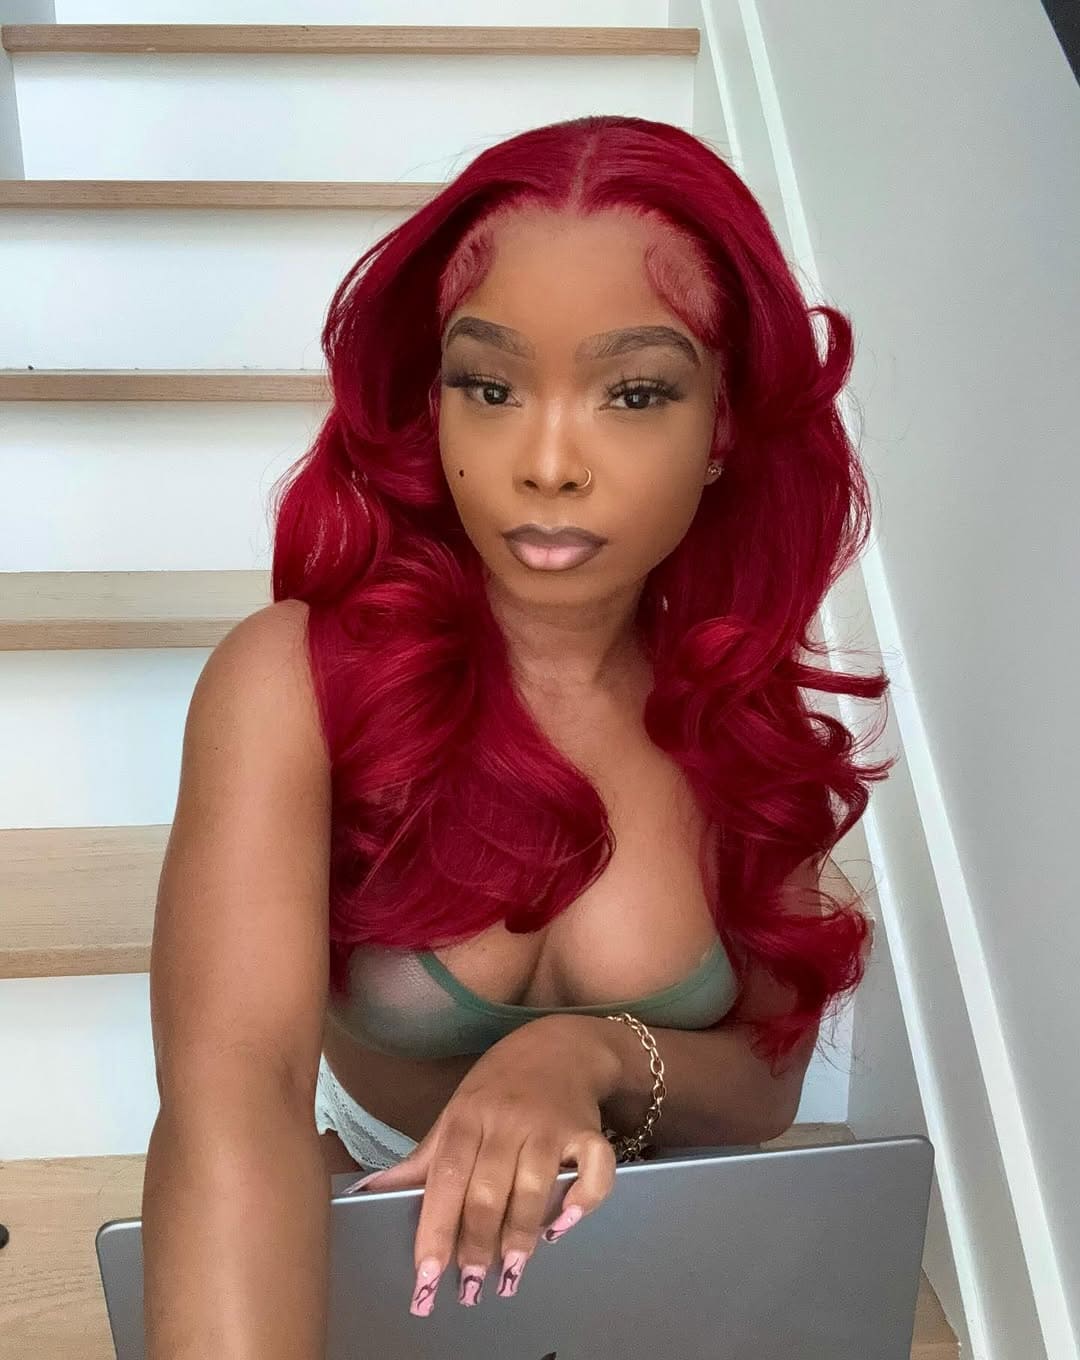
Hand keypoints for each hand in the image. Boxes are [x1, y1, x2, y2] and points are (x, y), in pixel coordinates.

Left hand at [349, 1014, 620, 1316]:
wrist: (560, 1045)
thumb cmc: (499, 1088)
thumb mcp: (456, 1114)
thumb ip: (421, 1160)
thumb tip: (367, 1193)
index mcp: (467, 1118)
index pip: (446, 1179)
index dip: (435, 1230)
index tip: (426, 1278)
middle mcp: (507, 1121)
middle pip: (487, 1191)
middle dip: (475, 1245)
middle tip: (469, 1289)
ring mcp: (549, 1126)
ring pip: (533, 1187)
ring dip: (520, 1236)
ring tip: (509, 1274)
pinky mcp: (587, 1131)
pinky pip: (594, 1170)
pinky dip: (582, 1201)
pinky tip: (562, 1227)